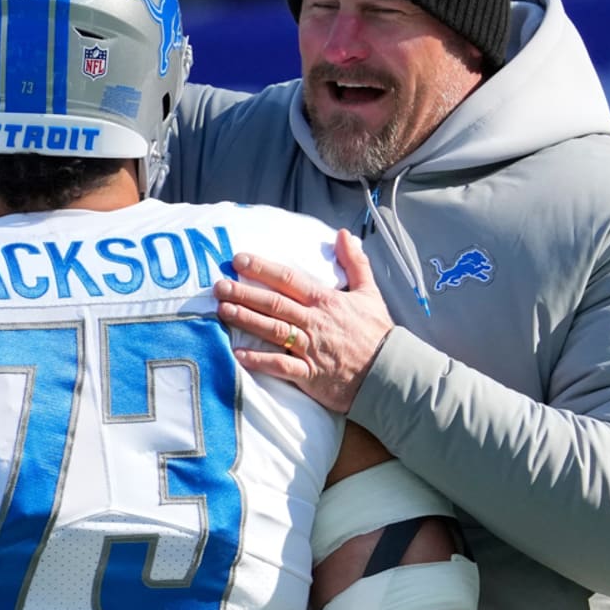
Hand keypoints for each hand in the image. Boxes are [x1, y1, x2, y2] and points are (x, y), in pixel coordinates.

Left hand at [214, 230, 393, 413]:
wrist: (390, 374)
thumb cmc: (378, 334)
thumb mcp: (370, 293)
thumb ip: (355, 262)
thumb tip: (344, 234)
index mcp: (326, 301)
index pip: (289, 279)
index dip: (263, 268)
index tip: (239, 260)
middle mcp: (315, 321)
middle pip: (274, 302)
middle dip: (244, 292)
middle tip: (219, 285)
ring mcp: (311, 348)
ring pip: (273, 329)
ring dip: (246, 319)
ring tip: (223, 310)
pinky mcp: (310, 374)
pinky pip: (281, 365)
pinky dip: (260, 360)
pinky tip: (239, 354)